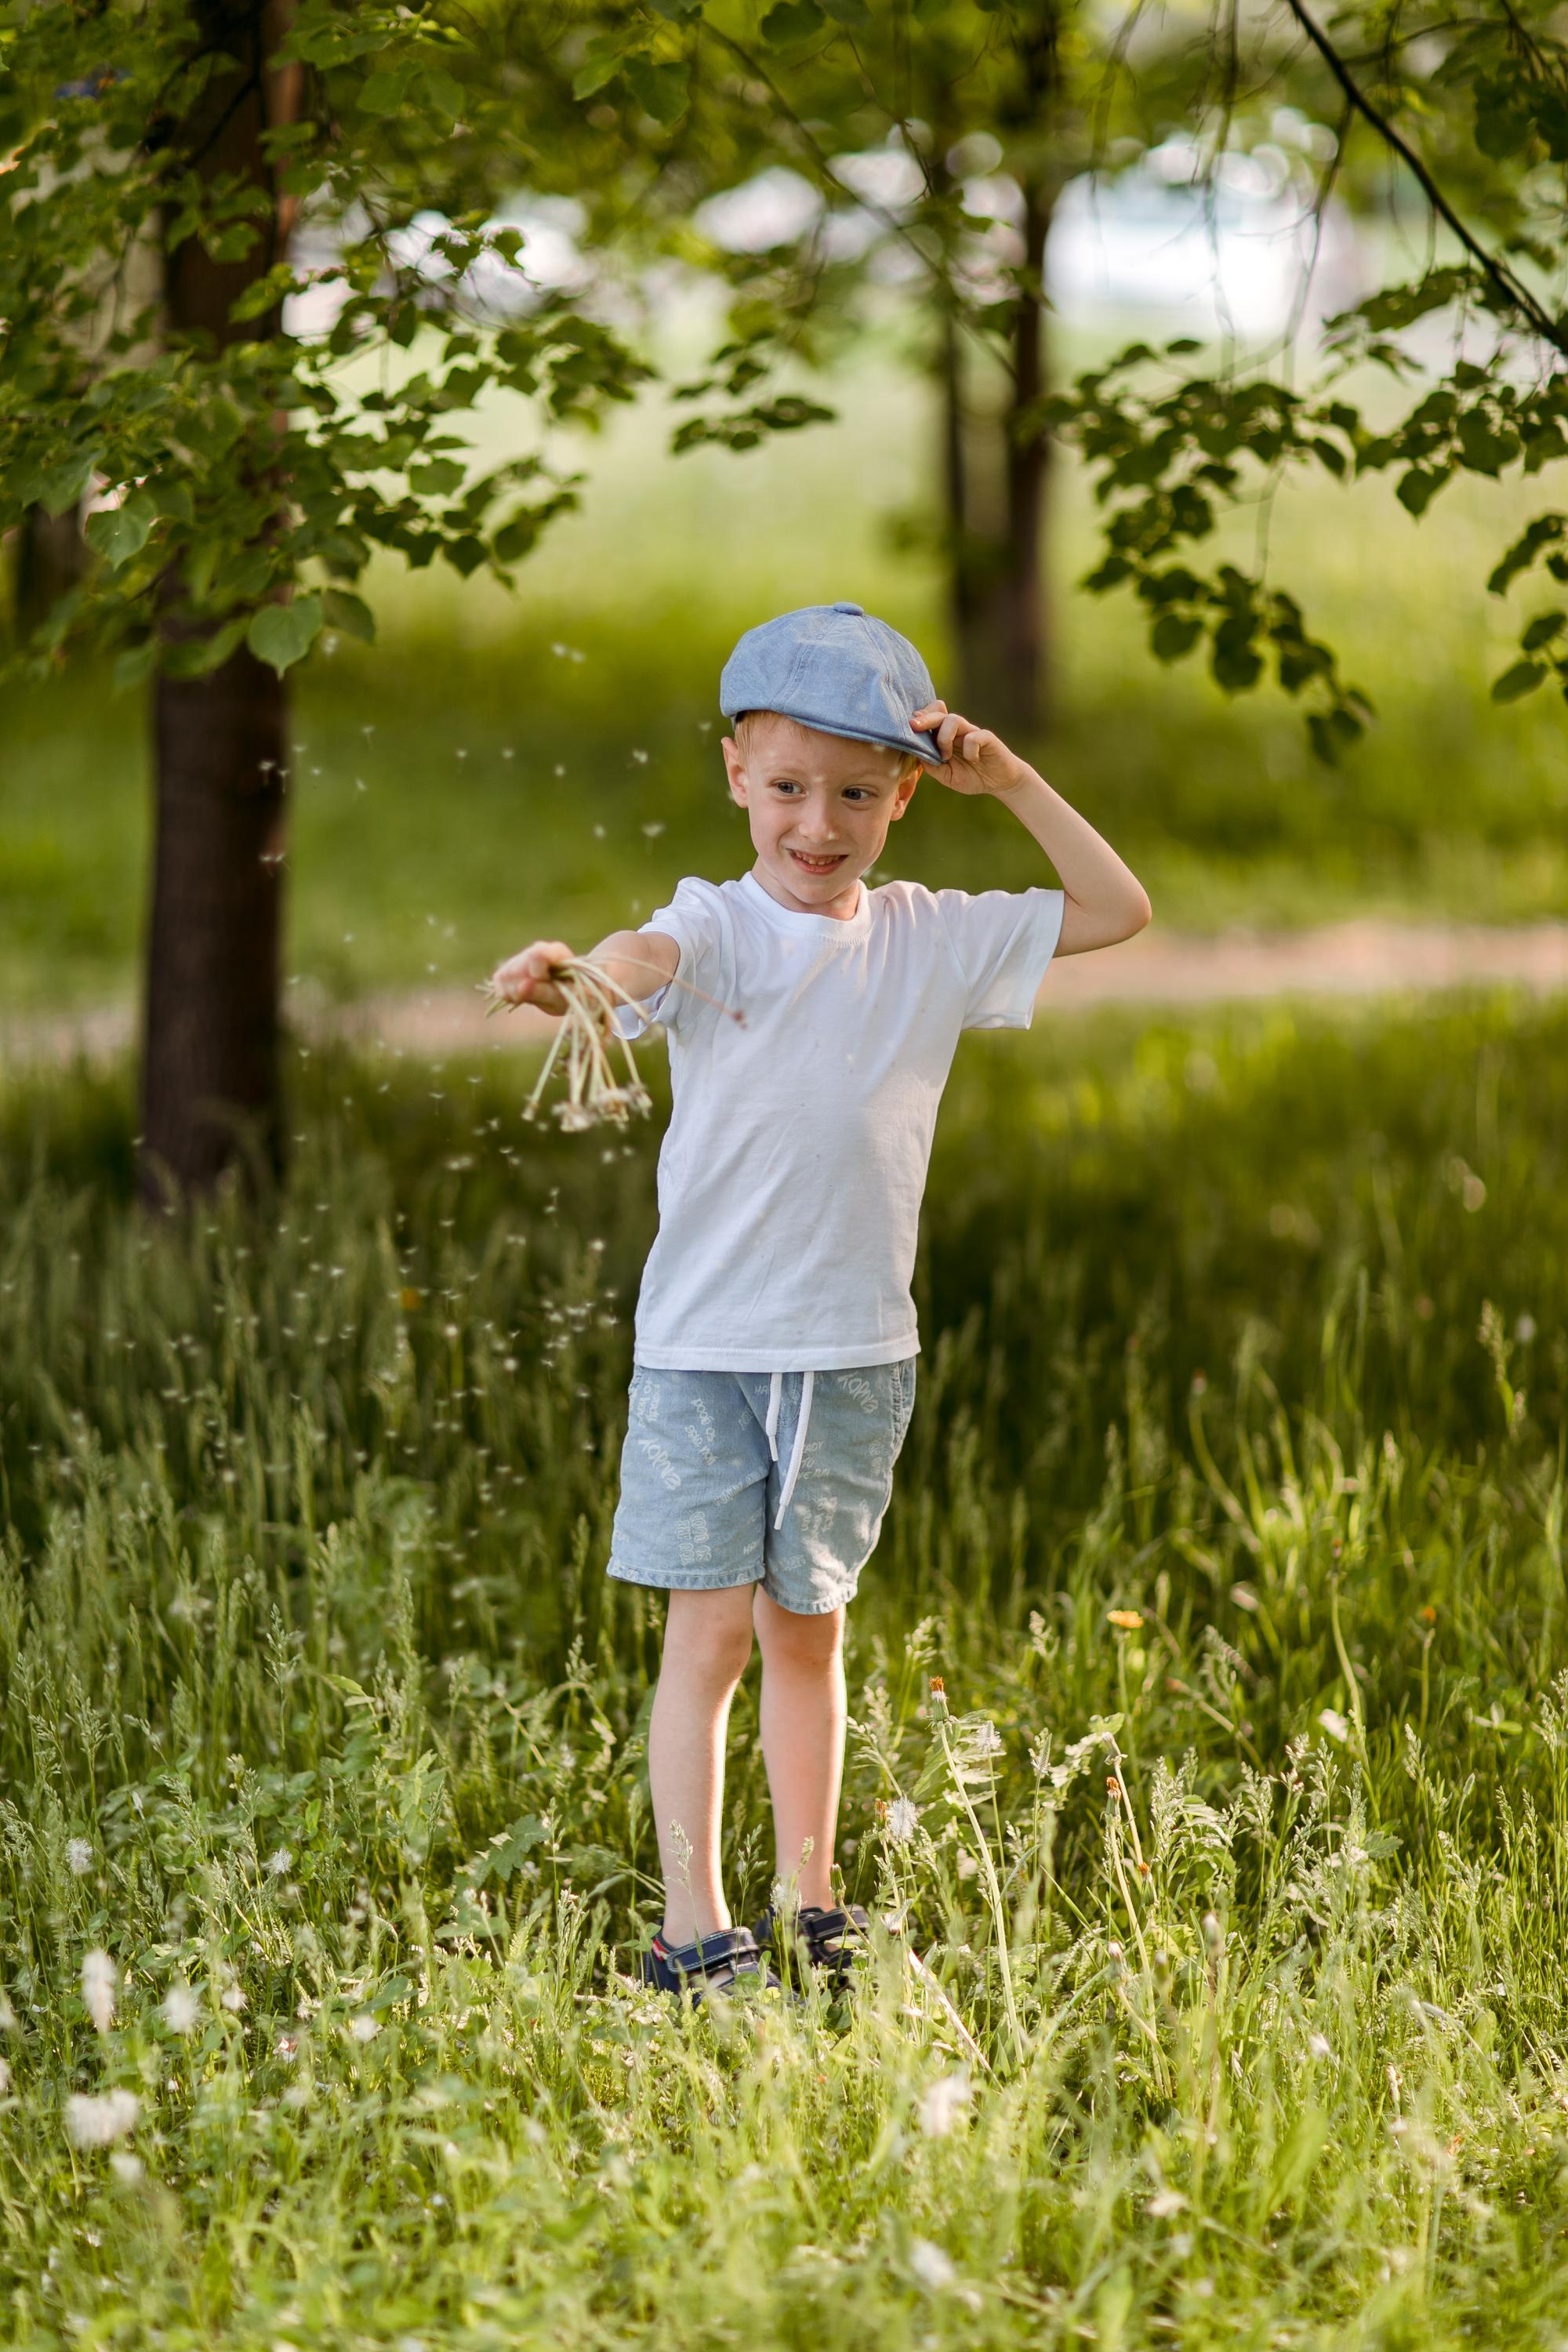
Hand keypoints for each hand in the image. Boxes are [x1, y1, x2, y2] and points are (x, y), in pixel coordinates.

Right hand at [488, 938, 574, 1015]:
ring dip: (516, 993)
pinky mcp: (508, 968)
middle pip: (517, 968)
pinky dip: (507, 994)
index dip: (537, 974)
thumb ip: (544, 992)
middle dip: (525, 989)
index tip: (546, 983)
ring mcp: (522, 957)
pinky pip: (499, 981)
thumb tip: (521, 986)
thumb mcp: (564, 998)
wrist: (569, 995)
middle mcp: (537, 949)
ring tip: (533, 997)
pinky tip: (522, 997)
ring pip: (505, 975)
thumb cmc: (573, 996)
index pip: (537, 954)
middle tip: (541, 996)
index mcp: (556, 952)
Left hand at [910, 702, 1030, 796]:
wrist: (1000, 782)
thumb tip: (915, 754)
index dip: (920, 719)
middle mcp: (958, 731)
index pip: (931, 720)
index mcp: (946, 737)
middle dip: (925, 719)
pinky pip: (974, 737)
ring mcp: (972, 732)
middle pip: (939, 715)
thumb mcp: (947, 776)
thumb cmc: (972, 776)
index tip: (907, 728)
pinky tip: (973, 760)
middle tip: (913, 726)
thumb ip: (931, 766)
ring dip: (944, 737)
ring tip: (946, 756)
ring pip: (954, 720)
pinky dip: (970, 749)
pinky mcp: (987, 738)